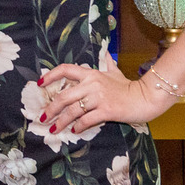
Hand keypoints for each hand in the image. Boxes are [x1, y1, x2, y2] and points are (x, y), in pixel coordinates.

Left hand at [38, 52, 170, 133]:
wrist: (144, 98)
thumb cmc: (128, 87)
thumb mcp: (115, 73)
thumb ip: (108, 64)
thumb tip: (107, 54)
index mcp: (91, 74)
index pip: (65, 70)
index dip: (50, 75)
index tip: (39, 83)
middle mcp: (92, 84)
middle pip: (64, 96)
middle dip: (51, 108)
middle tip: (43, 117)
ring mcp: (99, 98)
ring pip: (73, 110)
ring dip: (62, 121)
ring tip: (54, 129)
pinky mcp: (106, 111)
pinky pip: (87, 120)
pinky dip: (79, 126)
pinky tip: (74, 130)